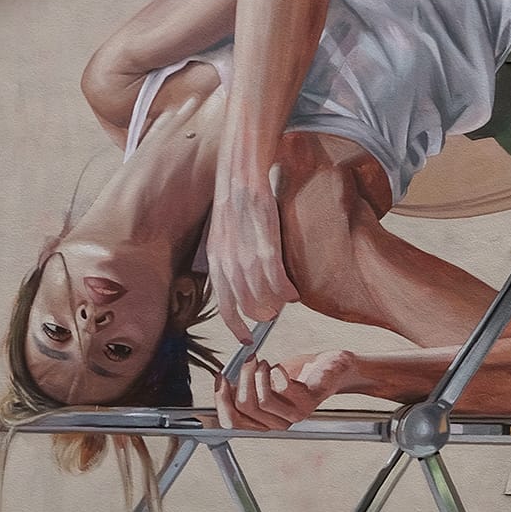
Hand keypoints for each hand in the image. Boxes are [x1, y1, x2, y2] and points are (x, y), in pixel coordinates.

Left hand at [207, 169, 298, 340]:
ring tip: (286, 301)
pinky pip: (278, 281)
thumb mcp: (222, 235)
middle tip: (275, 314)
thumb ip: (229, 260)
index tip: (247, 340)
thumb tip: (241, 283)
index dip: (237, 328)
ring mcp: (246, 255)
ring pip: (264, 298)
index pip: (225, 308)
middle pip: (248, 307)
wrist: (240, 172)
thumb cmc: (234, 201)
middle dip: (263, 316)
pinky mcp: (265, 244)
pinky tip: (294, 292)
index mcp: (216, 262)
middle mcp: (228, 263)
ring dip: (278, 305)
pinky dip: (287, 291)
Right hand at [215, 347, 357, 431]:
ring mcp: (294, 415)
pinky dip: (277, 372)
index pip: (230, 423)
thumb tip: (220, 383)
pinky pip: (283, 388)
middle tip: (247, 361)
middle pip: (243, 409)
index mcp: (263, 422)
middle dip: (240, 380)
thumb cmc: (296, 375)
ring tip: (263, 362)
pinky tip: (280, 367)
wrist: (332, 369)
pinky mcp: (309, 401)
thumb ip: (244, 387)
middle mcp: (277, 423)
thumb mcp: (263, 382)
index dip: (221, 400)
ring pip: (261, 401)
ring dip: (257, 375)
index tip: (221, 377)